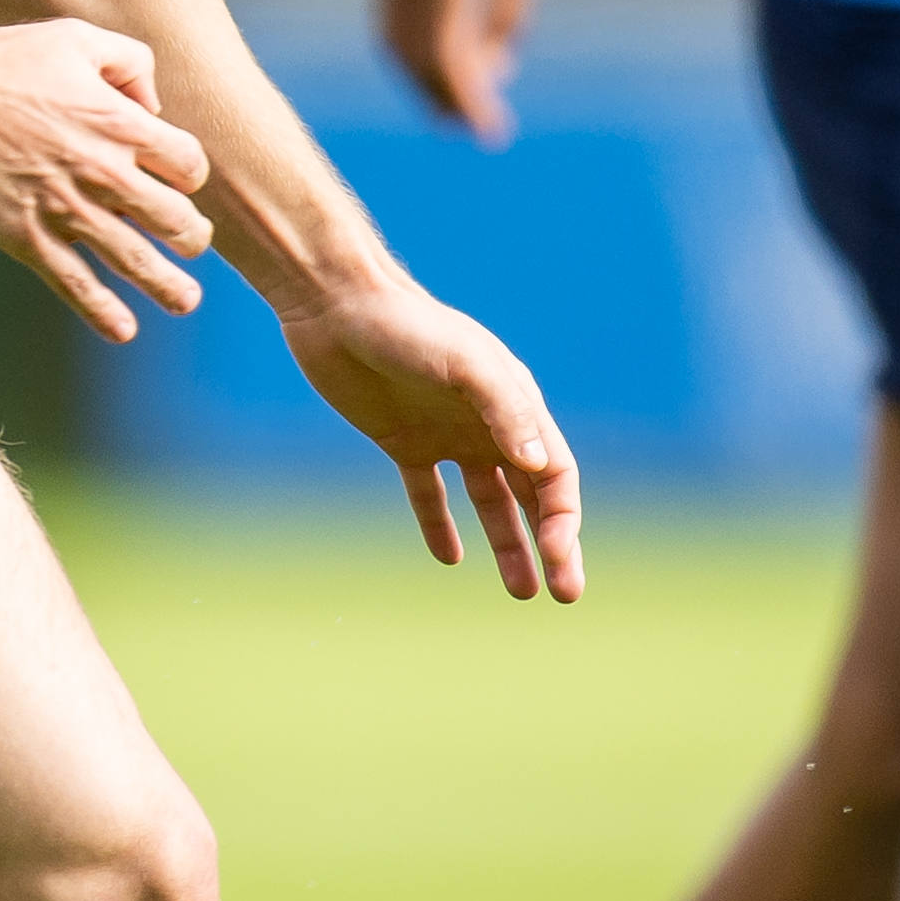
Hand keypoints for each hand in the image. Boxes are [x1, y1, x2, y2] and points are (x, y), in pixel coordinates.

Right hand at [0, 15, 215, 338]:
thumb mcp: (77, 37)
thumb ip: (130, 63)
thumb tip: (151, 103)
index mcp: (119, 123)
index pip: (188, 166)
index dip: (188, 174)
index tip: (176, 180)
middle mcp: (102, 172)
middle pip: (174, 220)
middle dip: (190, 236)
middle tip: (190, 243)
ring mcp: (64, 209)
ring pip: (134, 260)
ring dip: (167, 286)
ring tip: (184, 300)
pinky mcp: (25, 236)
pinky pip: (74, 283)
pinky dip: (102, 311)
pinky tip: (121, 329)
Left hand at [282, 263, 591, 601]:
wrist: (336, 306)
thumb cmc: (406, 326)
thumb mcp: (463, 363)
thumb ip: (505, 409)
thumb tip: (540, 465)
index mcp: (515, 404)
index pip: (555, 476)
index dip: (563, 520)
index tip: (558, 560)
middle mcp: (489, 423)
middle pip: (532, 496)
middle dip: (552, 545)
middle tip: (563, 595)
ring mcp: (446, 433)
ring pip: (488, 500)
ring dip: (507, 544)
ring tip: (520, 591)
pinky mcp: (403, 441)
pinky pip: (429, 493)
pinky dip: (440, 525)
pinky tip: (448, 558)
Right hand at [369, 0, 555, 137]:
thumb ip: (507, 17)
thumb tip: (497, 69)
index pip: (448, 60)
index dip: (469, 102)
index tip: (492, 133)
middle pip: (414, 58)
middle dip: (443, 97)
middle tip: (476, 127)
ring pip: (396, 39)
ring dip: (423, 74)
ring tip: (458, 101)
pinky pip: (393, 13)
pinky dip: (414, 43)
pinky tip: (444, 53)